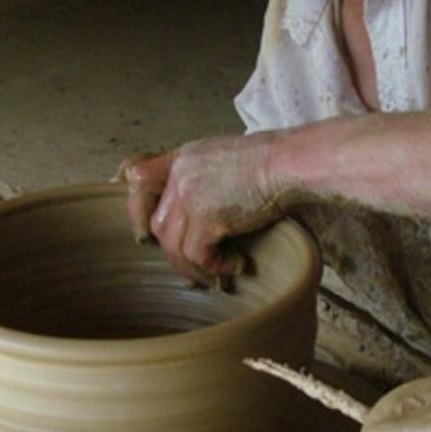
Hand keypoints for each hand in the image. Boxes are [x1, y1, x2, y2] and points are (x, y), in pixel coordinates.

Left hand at [116, 134, 282, 286]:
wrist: (291, 163)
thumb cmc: (274, 163)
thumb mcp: (227, 159)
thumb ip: (204, 178)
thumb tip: (202, 215)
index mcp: (183, 158)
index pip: (140, 180)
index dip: (138, 209)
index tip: (147, 233)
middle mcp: (180, 174)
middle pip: (160, 223)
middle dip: (174, 251)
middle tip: (194, 269)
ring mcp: (190, 195)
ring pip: (173, 244)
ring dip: (194, 266)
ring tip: (218, 274)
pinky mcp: (206, 216)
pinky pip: (197, 255)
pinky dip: (215, 267)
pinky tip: (237, 265)